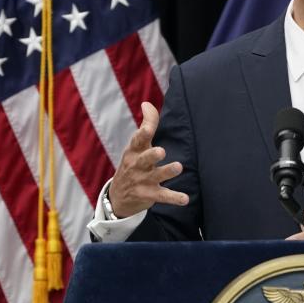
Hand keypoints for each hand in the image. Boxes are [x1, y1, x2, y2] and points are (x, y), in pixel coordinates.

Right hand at [107, 101, 188, 217]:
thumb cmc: (133, 163)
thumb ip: (146, 124)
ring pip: (156, 176)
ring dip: (167, 172)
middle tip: (161, 151)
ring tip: (178, 167)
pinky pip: (163, 196)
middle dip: (152, 155)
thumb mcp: (136, 145)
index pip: (137, 140)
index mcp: (134, 151)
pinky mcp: (150, 195)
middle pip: (144, 159)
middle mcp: (138, 165)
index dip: (142, 134)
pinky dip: (174, 198)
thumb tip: (147, 103)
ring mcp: (143, 181)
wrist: (118, 197)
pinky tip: (185, 199)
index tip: (148, 128)